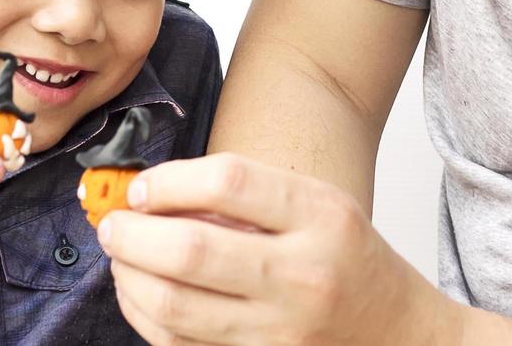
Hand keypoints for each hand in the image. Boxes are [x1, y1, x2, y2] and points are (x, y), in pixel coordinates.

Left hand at [98, 153, 462, 345]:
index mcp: (321, 217)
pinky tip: (139, 293)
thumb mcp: (317, 205)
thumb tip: (153, 194)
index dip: (169, 181)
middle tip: (112, 223)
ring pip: (174, 308)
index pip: (228, 182)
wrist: (400, 334)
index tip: (141, 187)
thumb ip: (246, 195)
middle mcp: (303, 276)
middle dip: (132, 234)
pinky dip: (145, 317)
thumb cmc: (349, 260)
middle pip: (191, 251)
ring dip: (129, 277)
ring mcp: (281, 331)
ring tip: (120, 256)